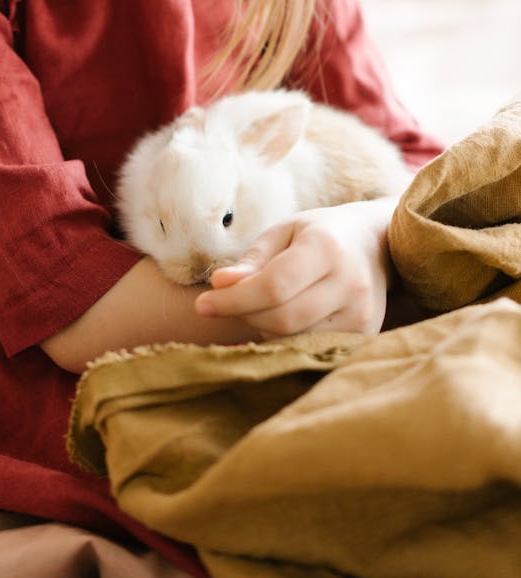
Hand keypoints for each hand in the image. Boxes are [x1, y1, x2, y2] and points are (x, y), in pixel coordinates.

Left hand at [194, 198, 396, 337]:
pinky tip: (283, 314)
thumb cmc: (319, 233)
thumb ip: (253, 260)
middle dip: (244, 314)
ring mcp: (362, 314)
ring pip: (293, 338)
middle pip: (282, 319)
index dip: (233, 300)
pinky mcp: (365, 335)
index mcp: (327, 248)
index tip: (202, 304)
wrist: (375, 243)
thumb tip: (220, 285)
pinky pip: (310, 346)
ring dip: (263, 326)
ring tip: (261, 301)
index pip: (273, 286)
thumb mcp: (283, 231)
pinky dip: (285, 336)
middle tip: (226, 301)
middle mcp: (350, 284)